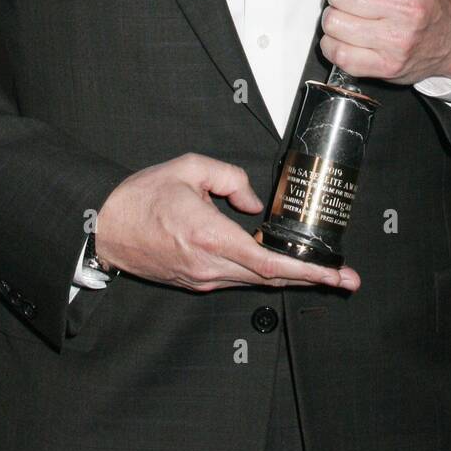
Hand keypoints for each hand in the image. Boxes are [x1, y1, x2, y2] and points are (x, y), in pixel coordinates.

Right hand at [91, 153, 360, 292]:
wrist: (104, 228)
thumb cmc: (142, 197)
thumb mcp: (187, 168)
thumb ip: (228, 178)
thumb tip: (253, 203)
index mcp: (208, 235)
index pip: (268, 262)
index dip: (306, 270)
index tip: (333, 273)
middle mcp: (208, 264)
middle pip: (270, 279)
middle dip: (312, 279)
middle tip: (346, 279)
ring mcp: (201, 278)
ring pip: (256, 282)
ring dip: (290, 278)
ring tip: (322, 273)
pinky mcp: (195, 281)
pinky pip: (237, 280)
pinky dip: (264, 275)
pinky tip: (281, 266)